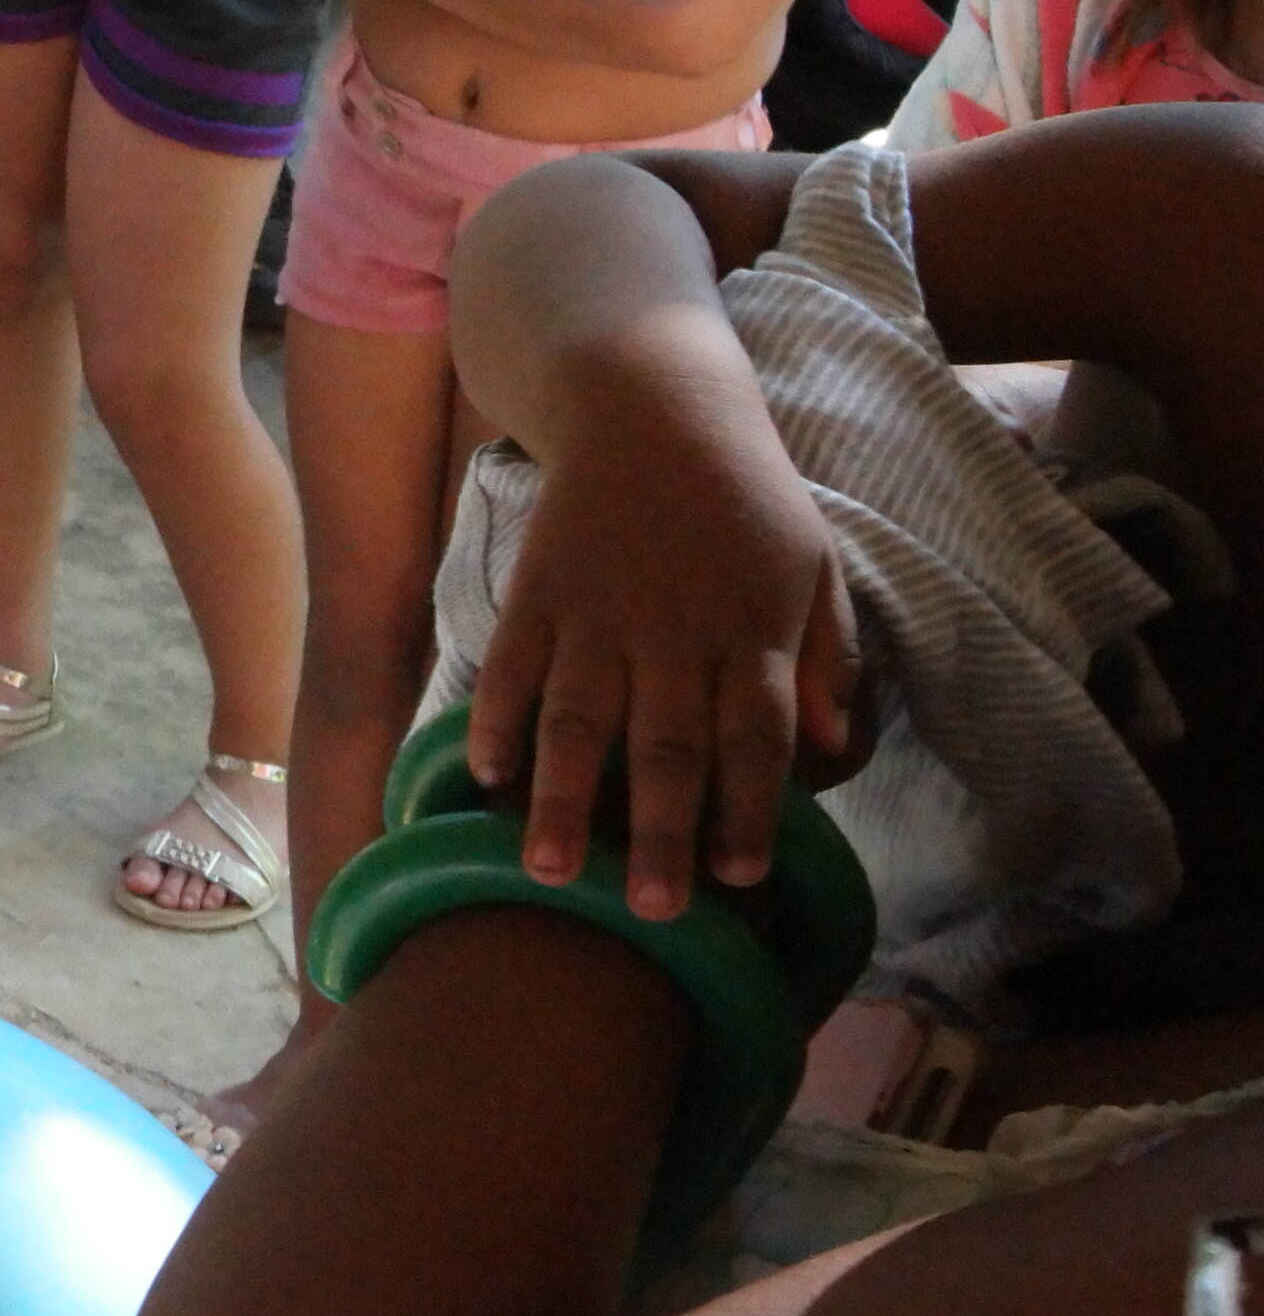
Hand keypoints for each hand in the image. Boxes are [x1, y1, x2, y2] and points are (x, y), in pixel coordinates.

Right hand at [462, 375, 855, 912]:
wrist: (652, 405)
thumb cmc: (744, 496)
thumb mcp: (814, 567)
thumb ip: (828, 660)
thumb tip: (832, 753)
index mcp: (753, 632)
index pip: (757, 739)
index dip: (749, 811)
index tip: (741, 879)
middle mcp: (675, 634)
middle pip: (669, 748)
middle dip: (662, 834)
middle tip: (652, 910)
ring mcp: (598, 615)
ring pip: (580, 721)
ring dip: (564, 801)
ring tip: (549, 872)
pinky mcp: (537, 593)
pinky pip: (509, 667)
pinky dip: (492, 721)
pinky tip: (482, 777)